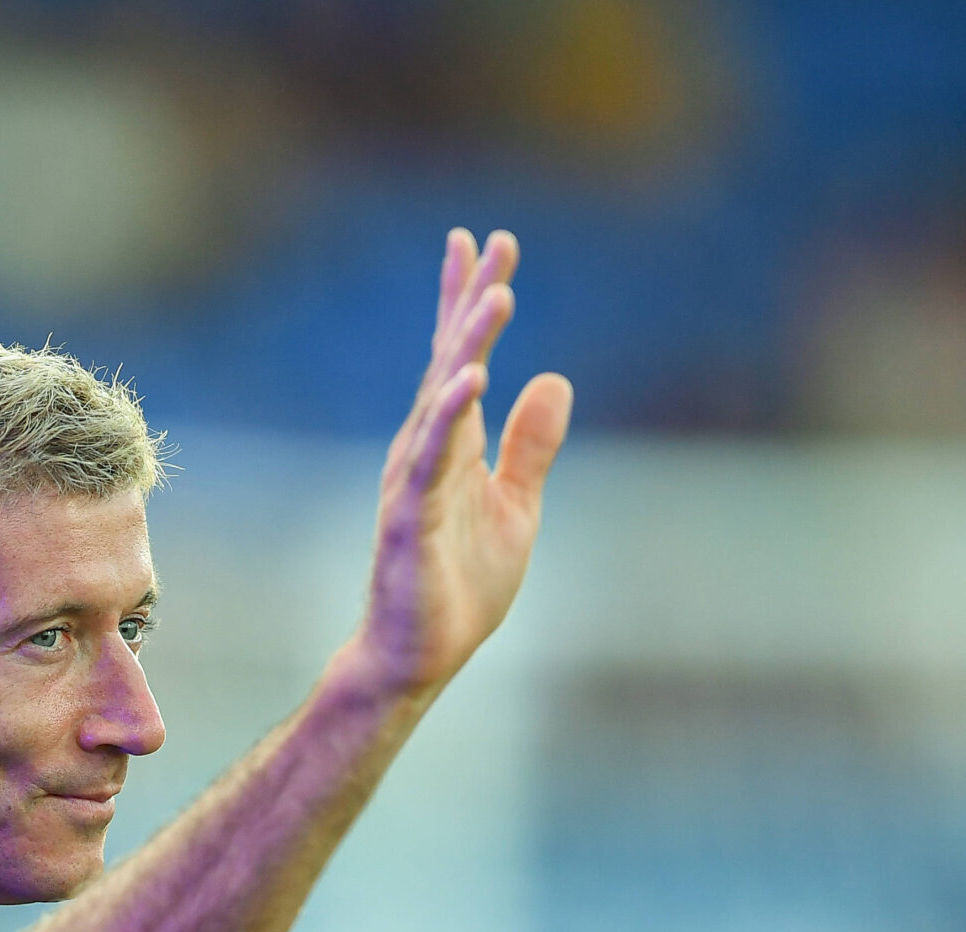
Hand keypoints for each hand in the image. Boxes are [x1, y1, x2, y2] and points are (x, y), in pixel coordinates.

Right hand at [352, 229, 573, 698]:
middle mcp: (427, 448)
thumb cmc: (460, 585)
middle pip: (451, 360)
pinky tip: (473, 378)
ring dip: (468, 345)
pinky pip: (432, 456)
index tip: (486, 245)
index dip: (470, 301)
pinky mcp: (410, 515)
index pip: (462, 359)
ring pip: (443, 398)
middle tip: (491, 242)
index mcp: (454, 444)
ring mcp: (415, 479)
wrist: (417, 656)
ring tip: (496, 295)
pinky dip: (450, 415)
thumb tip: (555, 378)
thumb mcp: (516, 506)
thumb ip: (532, 445)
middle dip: (470, 300)